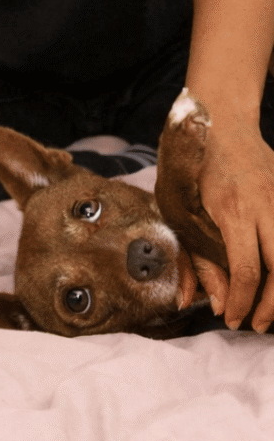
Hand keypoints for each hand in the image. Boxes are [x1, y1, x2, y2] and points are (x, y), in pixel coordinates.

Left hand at [196, 122, 273, 331]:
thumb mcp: (176, 206)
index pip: (249, 270)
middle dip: (272, 306)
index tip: (234, 320)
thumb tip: (201, 302)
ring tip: (272, 309)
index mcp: (232, 209)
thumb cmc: (190, 162)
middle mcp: (266, 205)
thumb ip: (193, 255)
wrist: (220, 116)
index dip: (244, 302)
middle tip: (257, 324)